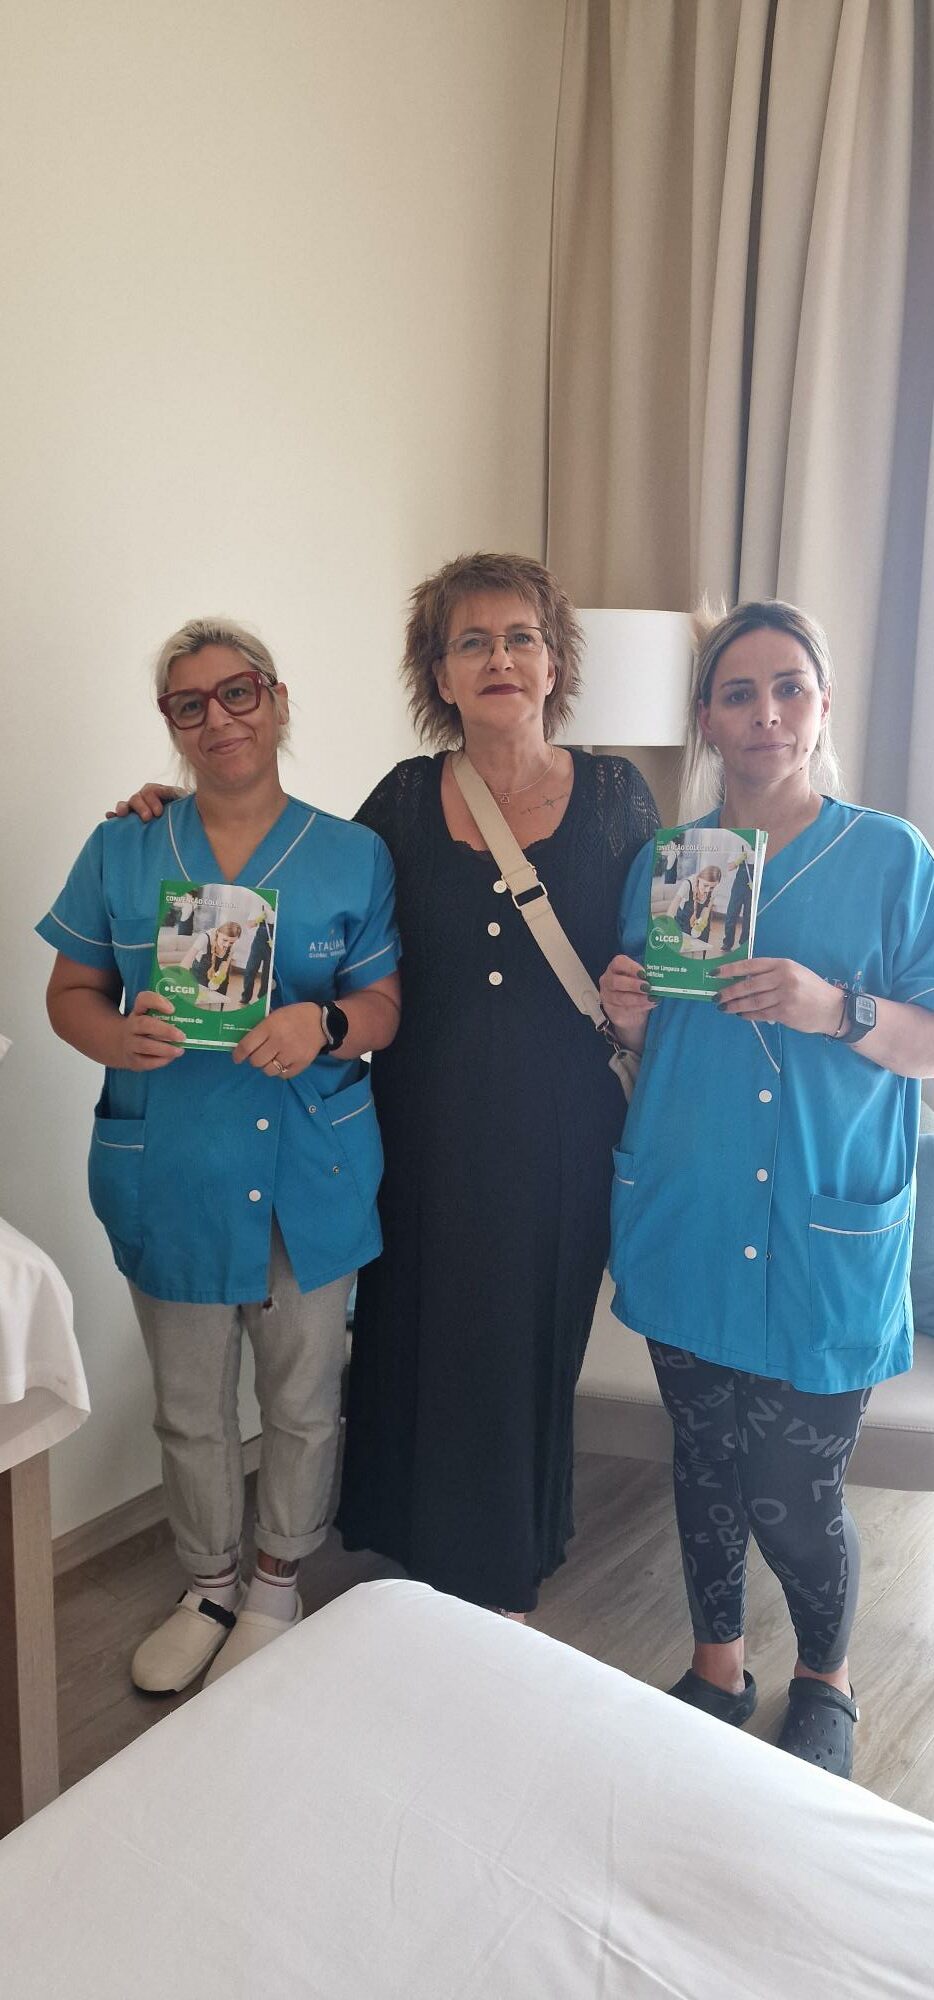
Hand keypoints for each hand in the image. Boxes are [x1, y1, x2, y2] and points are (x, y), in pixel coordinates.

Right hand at [106, 784, 181, 821]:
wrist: (184, 828)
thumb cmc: (185, 814)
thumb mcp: (183, 802)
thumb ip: (176, 795)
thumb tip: (175, 791)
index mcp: (158, 793)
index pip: (152, 791)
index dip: (153, 800)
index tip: (158, 813)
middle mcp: (145, 799)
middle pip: (138, 797)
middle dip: (141, 806)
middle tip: (147, 818)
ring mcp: (136, 809)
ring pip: (127, 804)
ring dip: (124, 808)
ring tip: (123, 814)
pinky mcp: (130, 819)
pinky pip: (118, 815)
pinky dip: (113, 815)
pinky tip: (110, 817)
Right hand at [118, 991, 186, 1069]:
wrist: (121, 1045)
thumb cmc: (145, 1029)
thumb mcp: (150, 1017)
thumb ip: (168, 1015)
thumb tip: (195, 1016)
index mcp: (139, 1011)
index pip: (143, 999)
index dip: (157, 1002)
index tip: (172, 1009)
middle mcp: (131, 1025)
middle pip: (144, 1024)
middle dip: (165, 1030)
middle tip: (182, 1036)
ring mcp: (130, 1043)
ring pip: (145, 1045)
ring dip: (165, 1049)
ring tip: (180, 1050)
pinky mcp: (132, 1059)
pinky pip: (145, 1062)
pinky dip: (160, 1061)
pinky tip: (170, 1058)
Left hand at [233, 1003, 326, 1078]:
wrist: (322, 1022)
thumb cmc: (294, 1016)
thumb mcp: (275, 1015)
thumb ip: (261, 1028)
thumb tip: (245, 1043)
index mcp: (270, 1027)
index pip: (247, 1046)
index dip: (238, 1054)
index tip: (237, 1058)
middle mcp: (279, 1041)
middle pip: (256, 1061)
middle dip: (254, 1059)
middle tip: (258, 1055)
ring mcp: (291, 1054)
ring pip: (269, 1070)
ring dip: (267, 1066)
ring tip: (272, 1059)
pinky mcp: (301, 1064)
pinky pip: (283, 1075)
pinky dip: (280, 1071)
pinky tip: (283, 1062)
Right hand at [598, 954, 654, 1052]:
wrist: (630, 1011)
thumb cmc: (636, 989)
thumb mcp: (640, 979)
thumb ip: (646, 975)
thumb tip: (660, 973)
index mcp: (615, 968)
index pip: (618, 963)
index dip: (631, 967)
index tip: (644, 973)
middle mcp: (607, 981)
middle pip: (616, 982)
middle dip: (633, 985)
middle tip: (648, 987)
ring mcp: (607, 997)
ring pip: (620, 998)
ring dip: (638, 998)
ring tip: (652, 998)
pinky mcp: (612, 1011)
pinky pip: (624, 1009)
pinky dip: (639, 1007)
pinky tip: (650, 1005)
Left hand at [713, 958, 844, 1033]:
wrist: (832, 1008)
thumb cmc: (810, 988)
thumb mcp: (793, 972)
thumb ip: (771, 973)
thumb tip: (742, 978)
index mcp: (783, 964)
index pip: (751, 965)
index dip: (730, 969)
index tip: (715, 973)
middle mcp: (783, 978)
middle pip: (748, 985)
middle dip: (729, 992)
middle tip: (716, 997)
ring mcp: (785, 996)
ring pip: (752, 1001)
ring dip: (735, 1005)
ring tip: (724, 1007)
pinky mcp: (785, 1013)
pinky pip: (760, 1014)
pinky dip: (748, 1015)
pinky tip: (740, 1014)